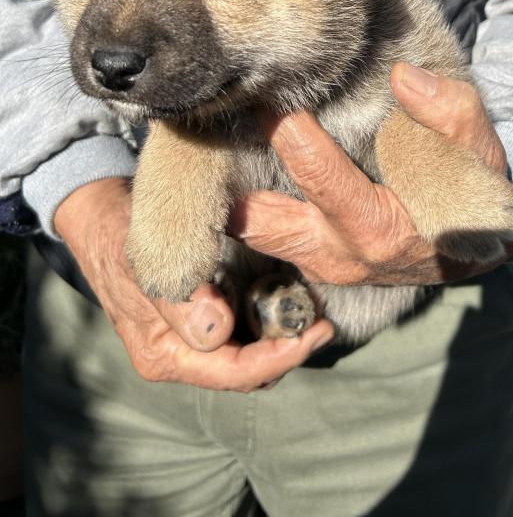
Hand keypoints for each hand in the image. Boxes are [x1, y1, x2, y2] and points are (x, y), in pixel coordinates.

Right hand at [54, 178, 333, 391]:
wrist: (104, 219)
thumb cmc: (123, 236)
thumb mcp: (147, 261)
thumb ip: (181, 300)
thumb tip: (217, 332)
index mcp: (164, 354)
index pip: (232, 373)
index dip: (278, 358)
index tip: (314, 333)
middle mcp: (179, 357)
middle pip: (245, 374)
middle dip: (288, 353)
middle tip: (325, 325)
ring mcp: (190, 343)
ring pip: (248, 360)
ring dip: (282, 343)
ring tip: (314, 315)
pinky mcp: (202, 323)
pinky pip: (243, 338)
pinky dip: (268, 327)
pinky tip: (289, 302)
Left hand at [229, 63, 512, 284]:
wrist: (482, 242)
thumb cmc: (478, 192)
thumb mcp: (482, 151)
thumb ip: (452, 113)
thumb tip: (404, 77)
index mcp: (385, 230)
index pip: (326, 180)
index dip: (293, 136)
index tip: (267, 98)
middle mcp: (347, 256)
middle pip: (270, 223)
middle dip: (235, 180)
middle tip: (205, 136)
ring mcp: (327, 266)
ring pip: (260, 240)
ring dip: (227, 206)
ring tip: (193, 166)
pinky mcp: (318, 264)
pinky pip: (268, 244)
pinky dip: (242, 217)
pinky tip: (220, 185)